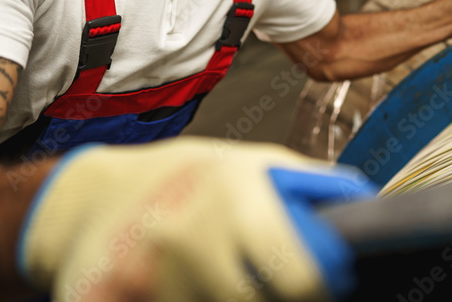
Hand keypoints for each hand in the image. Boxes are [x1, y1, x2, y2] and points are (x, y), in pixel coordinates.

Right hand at [18, 138, 376, 301]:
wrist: (89, 201)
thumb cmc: (183, 180)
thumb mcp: (249, 163)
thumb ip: (307, 185)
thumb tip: (362, 205)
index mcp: (235, 198)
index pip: (301, 276)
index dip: (314, 287)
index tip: (316, 286)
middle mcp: (193, 236)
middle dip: (267, 297)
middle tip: (265, 284)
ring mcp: (153, 274)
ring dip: (220, 300)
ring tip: (213, 279)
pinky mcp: (116, 300)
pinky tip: (184, 290)